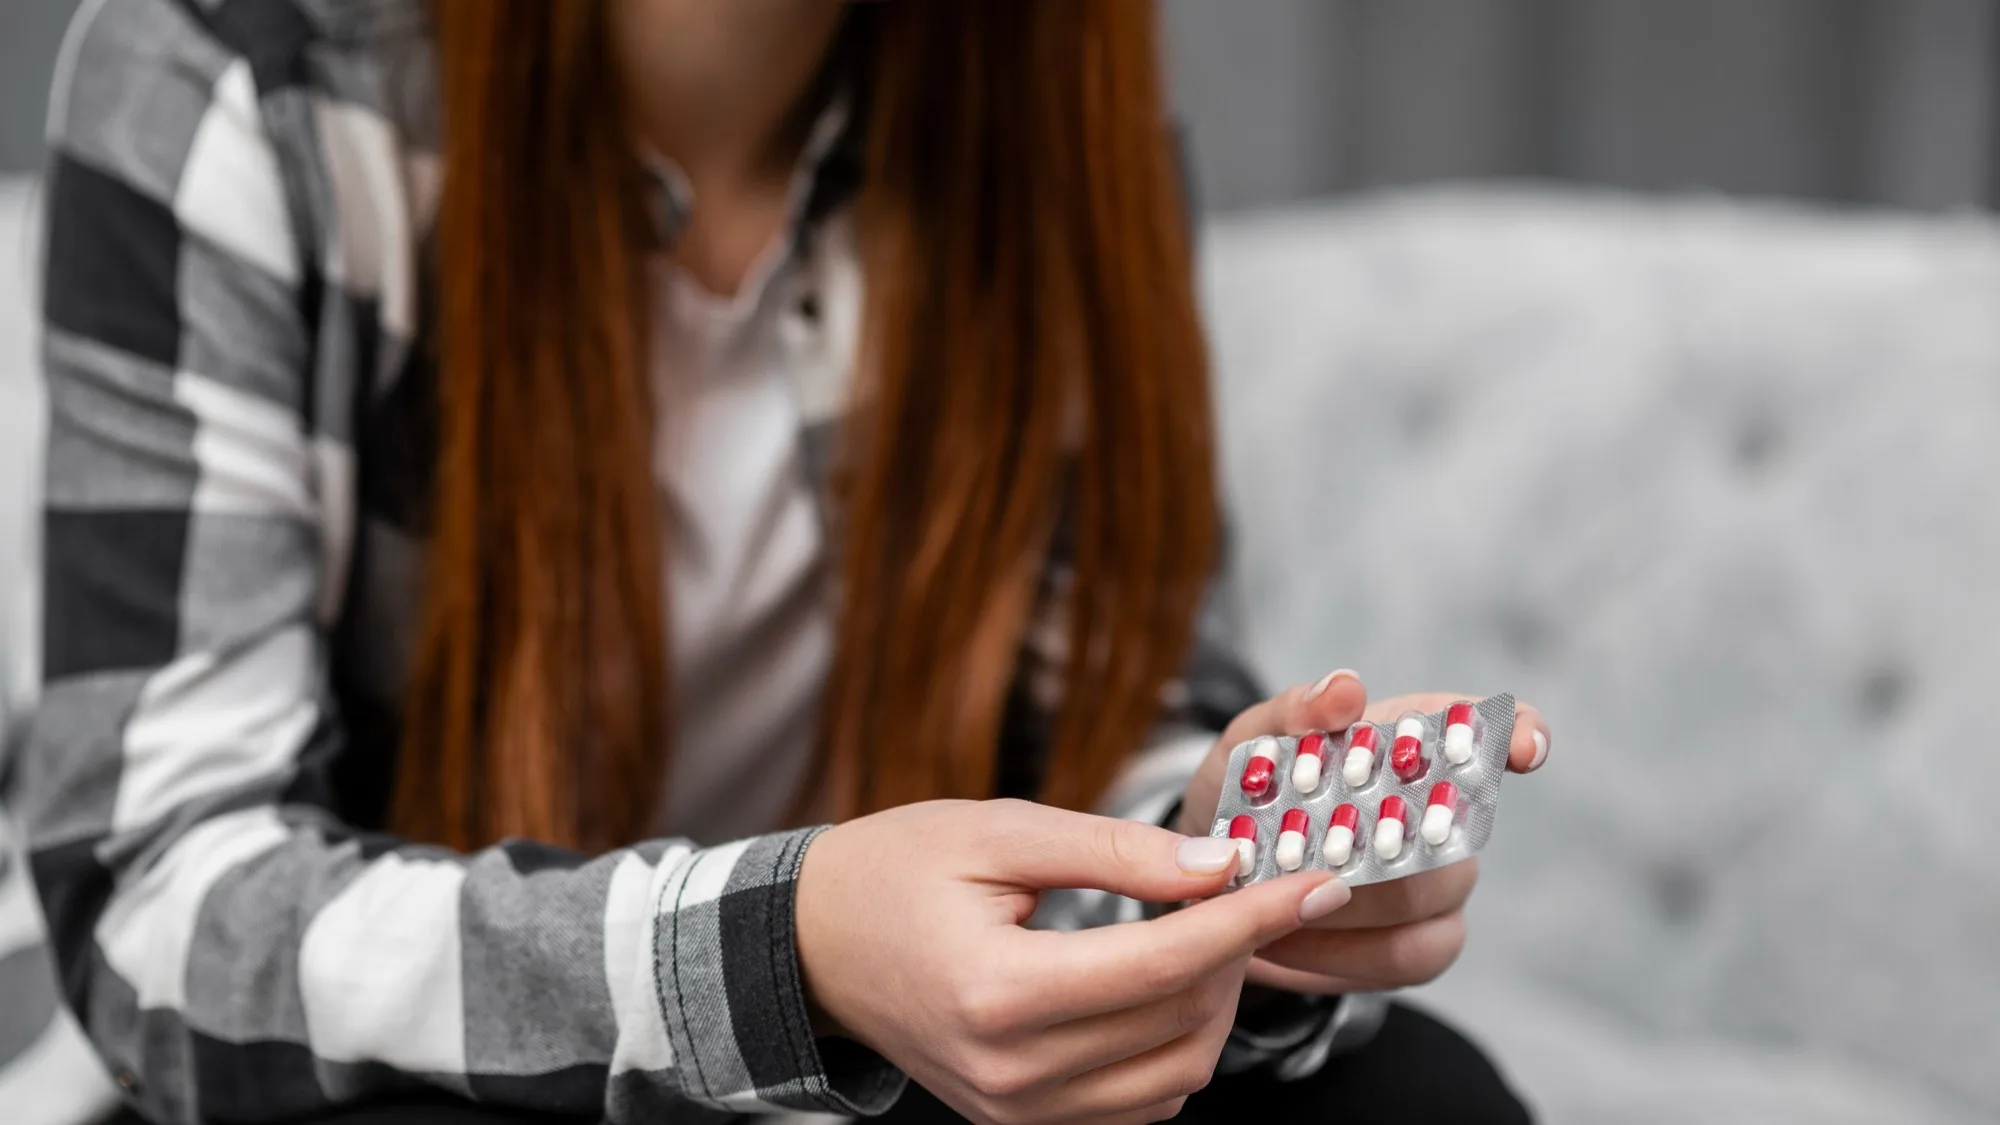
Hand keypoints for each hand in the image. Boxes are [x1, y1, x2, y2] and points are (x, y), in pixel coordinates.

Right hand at [797, 799, 1351, 1124]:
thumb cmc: (894, 871)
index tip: (1312, 877)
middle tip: (1249, 884)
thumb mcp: (999, 830)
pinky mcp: (1021, 1124)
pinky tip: (1164, 984)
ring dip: (1216, 1003)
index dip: (1253, 917)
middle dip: (1239, 949)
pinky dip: (1175, 1047)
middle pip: (1182, 1021)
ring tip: (1204, 932)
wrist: (815, 944)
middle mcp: (1009, 1072)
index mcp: (996, 991)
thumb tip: (1222, 865)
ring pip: (1177, 1075)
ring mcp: (1016, 1111)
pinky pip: (1140, 1105)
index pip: (1165, 963)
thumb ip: (1114, 850)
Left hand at [1175, 673, 1551, 994]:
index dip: (1519, 734)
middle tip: (1307, 853)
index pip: (1484, 728)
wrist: (1218, 873)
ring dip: (1344, 905)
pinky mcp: (1420, 945)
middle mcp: (1440, 812)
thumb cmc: (1246, 794)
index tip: (1523, 750)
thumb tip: (1345, 689)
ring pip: (1426, 901)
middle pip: (1452, 833)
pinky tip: (1286, 942)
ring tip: (1273, 901)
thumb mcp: (1249, 745)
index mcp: (1407, 742)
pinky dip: (1339, 955)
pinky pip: (1404, 959)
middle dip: (1376, 846)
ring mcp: (1439, 882)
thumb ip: (1292, 713)